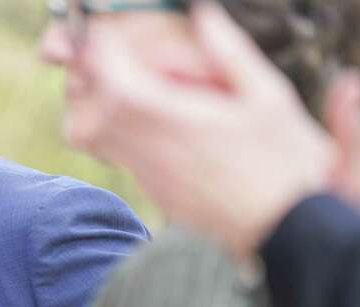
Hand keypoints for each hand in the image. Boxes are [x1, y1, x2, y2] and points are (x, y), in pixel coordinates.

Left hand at [77, 0, 336, 256]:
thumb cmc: (281, 164)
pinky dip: (109, 128)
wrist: (281, 232)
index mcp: (162, 115)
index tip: (103, 31)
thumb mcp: (266, 96)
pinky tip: (148, 115)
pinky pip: (107, 152)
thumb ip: (227, 51)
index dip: (95, 46)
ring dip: (92, 103)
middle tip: (108, 56)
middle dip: (85, 73)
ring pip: (82, 130)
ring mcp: (139, 171)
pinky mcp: (147, 188)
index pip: (102, 70)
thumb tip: (201, 13)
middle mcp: (139, 145)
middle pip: (78, 102)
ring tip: (125, 84)